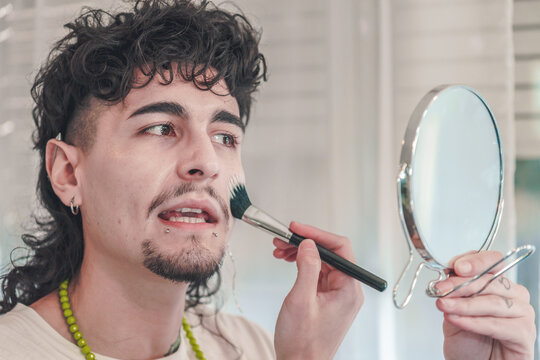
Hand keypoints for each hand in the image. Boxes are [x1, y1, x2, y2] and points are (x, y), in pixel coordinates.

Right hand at [272, 221, 363, 359]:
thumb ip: (307, 268)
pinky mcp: (326, 298)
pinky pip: (316, 273)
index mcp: (348, 289)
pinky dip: (301, 264)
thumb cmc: (302, 343)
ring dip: (300, 253)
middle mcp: (347, 289)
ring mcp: (337, 294)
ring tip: (279, 250)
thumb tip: (309, 243)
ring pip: (320, 261)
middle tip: (282, 239)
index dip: (317, 234)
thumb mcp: (301, 301)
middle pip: (329, 253)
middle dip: (304, 243)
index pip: (339, 248)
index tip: (297, 228)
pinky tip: (287, 261)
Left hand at [435, 251, 535, 359]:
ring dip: (464, 304)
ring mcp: (522, 314)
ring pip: (493, 302)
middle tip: (440, 289)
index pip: (492, 261)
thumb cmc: (467, 341)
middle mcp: (514, 296)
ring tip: (444, 307)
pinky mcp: (524, 334)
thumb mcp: (453, 310)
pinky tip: (456, 320)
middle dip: (460, 284)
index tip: (455, 266)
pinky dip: (473, 322)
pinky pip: (497, 324)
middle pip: (491, 281)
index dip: (475, 261)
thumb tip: (446, 276)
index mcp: (498, 284)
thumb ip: (453, 292)